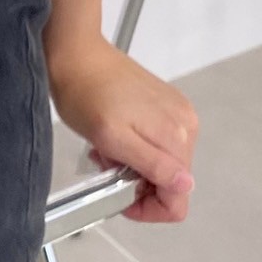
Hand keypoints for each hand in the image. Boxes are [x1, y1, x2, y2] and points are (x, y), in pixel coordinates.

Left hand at [46, 33, 198, 223]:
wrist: (76, 53)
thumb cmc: (84, 92)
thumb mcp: (112, 138)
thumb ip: (152, 163)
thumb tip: (185, 185)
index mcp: (177, 135)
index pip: (179, 197)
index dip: (148, 208)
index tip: (122, 197)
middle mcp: (184, 123)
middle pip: (172, 181)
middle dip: (139, 182)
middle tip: (109, 163)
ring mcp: (175, 111)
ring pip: (163, 163)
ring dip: (135, 165)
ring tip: (108, 148)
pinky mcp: (164, 103)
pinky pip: (158, 142)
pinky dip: (136, 147)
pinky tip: (116, 135)